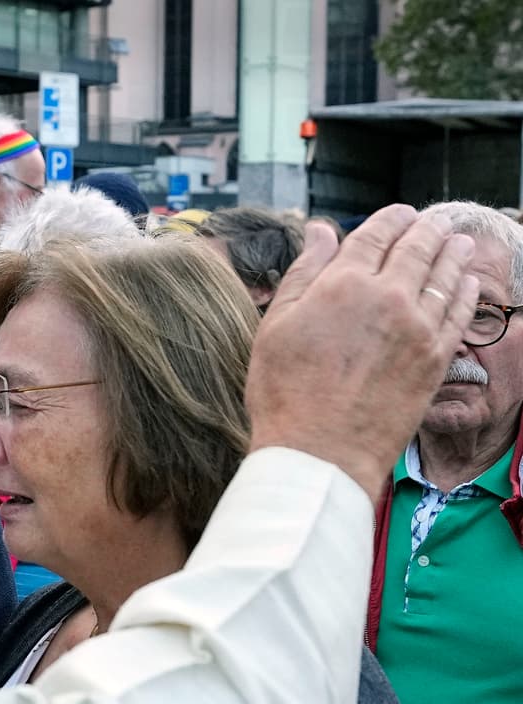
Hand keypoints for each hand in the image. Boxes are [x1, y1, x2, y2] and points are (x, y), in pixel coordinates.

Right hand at [246, 204, 476, 501]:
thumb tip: (321, 232)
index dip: (391, 218)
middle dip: (428, 229)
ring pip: (445, 275)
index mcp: (342, 283)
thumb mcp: (275, 325)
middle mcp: (387, 296)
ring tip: (459, 242)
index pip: (376, 234)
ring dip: (454, 253)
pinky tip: (468, 283)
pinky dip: (467, 291)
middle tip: (435, 221)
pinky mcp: (436, 358)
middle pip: (417, 248)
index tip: (400, 214)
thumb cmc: (284, 392)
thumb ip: (303, 273)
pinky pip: (461, 313)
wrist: (320, 450)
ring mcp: (417, 327)